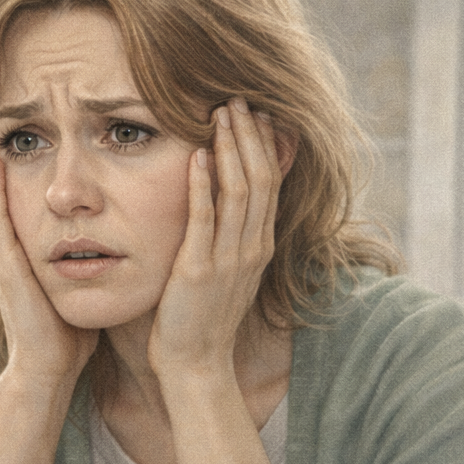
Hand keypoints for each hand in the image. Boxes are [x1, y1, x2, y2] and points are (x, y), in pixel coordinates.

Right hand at [0, 115, 97, 386]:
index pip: (10, 191)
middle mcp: (4, 244)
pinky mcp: (5, 263)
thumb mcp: (76, 279)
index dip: (9, 155)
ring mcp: (0, 252)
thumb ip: (85, 255)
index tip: (17, 121)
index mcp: (21, 246)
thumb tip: (112, 233)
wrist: (49, 367)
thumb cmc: (67, 330)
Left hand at [148, 98, 283, 381]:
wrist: (196, 365)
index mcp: (257, 245)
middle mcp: (250, 247)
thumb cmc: (202, 319)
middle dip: (249, 135)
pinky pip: (204, 221)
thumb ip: (228, 236)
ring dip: (230, 149)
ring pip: (239, 192)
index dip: (263, 145)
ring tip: (220, 113)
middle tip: (237, 98)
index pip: (268, 183)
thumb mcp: (224, 271)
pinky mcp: (197, 271)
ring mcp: (227, 259)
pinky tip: (195, 156)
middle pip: (260, 178)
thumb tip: (221, 201)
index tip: (253, 112)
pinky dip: (202, 186)